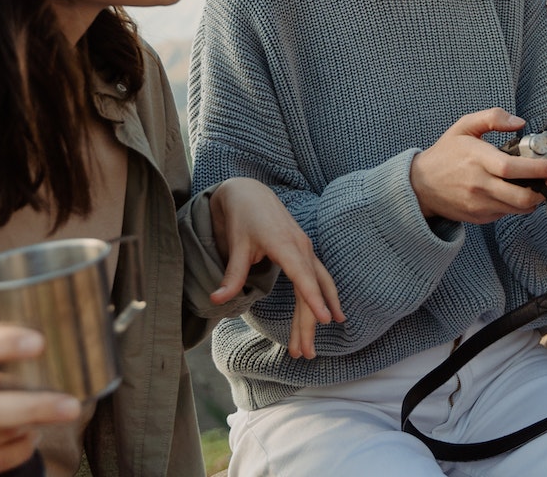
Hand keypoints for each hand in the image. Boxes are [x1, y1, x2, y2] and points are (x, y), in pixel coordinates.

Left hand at [208, 178, 344, 358]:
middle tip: (305, 354)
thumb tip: (217, 301)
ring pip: (318, 287)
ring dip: (315, 317)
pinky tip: (329, 317)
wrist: (251, 193)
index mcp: (286, 244)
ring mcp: (305, 250)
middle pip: (312, 289)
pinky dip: (322, 299)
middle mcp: (301, 247)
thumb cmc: (244, 216)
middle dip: (310, 323)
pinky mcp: (303, 253)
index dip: (313, 298)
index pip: (303, 276)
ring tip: (309, 347)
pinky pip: (317, 279)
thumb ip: (232, 274)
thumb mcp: (236, 244)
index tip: (324, 319)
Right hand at [409, 108, 546, 223]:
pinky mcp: (479, 217)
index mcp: (478, 160)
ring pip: (517, 209)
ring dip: (532, 199)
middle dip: (543, 191)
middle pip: (521, 197)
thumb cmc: (444, 155)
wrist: (420, 185)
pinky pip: (506, 214)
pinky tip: (511, 193)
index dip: (537, 169)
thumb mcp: (464, 126)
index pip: (512, 168)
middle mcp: (480, 185)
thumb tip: (519, 122)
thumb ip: (492, 118)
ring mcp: (479, 204)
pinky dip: (515, 205)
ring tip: (533, 186)